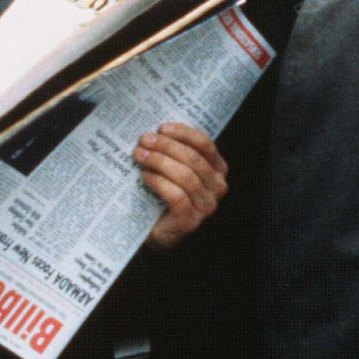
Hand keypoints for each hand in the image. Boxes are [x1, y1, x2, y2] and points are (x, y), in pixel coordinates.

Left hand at [136, 122, 228, 249]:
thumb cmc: (166, 194)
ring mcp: (206, 206)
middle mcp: (217, 187)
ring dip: (160, 162)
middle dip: (166, 146)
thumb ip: (174, 152)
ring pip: (185, 176)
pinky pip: (176, 196)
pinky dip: (159, 182)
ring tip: (140, 155)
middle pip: (193, 159)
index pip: (205, 145)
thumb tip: (155, 130)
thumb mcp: (175, 169)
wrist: (158, 230)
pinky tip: (145, 176)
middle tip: (144, 140)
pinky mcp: (190, 221)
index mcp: (218, 169)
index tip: (161, 128)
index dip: (183, 133)